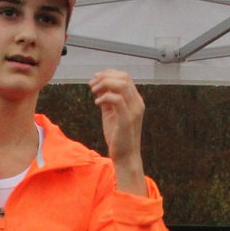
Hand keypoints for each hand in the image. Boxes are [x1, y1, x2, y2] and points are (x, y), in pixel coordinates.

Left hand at [88, 69, 145, 192]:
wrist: (125, 156)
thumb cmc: (118, 136)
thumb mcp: (111, 114)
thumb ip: (108, 101)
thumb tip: (99, 89)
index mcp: (135, 100)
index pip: (125, 77)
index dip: (109, 74)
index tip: (95, 78)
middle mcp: (137, 103)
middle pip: (124, 77)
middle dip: (105, 76)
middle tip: (91, 84)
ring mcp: (134, 110)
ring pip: (122, 85)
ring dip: (104, 84)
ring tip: (93, 91)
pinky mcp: (127, 119)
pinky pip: (117, 99)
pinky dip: (105, 97)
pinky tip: (97, 103)